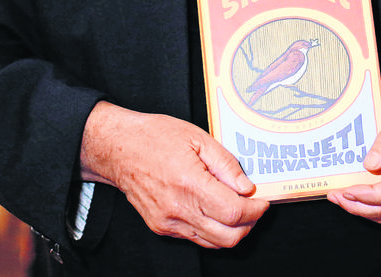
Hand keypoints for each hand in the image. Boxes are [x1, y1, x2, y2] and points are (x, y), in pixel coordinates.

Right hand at [79, 101, 268, 248]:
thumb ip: (226, 164)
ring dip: (232, 230)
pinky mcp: (161, 227)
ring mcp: (168, 222)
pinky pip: (195, 237)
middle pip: (228, 236)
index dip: (256, 210)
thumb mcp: (198, 138)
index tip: (263, 200)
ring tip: (237, 208)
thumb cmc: (154, 137)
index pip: (234, 212)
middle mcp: (178, 209)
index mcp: (189, 184)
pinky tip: (215, 210)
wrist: (117, 148)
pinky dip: (212, 229)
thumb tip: (247, 187)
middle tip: (255, 207)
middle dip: (249, 224)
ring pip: (213, 242)